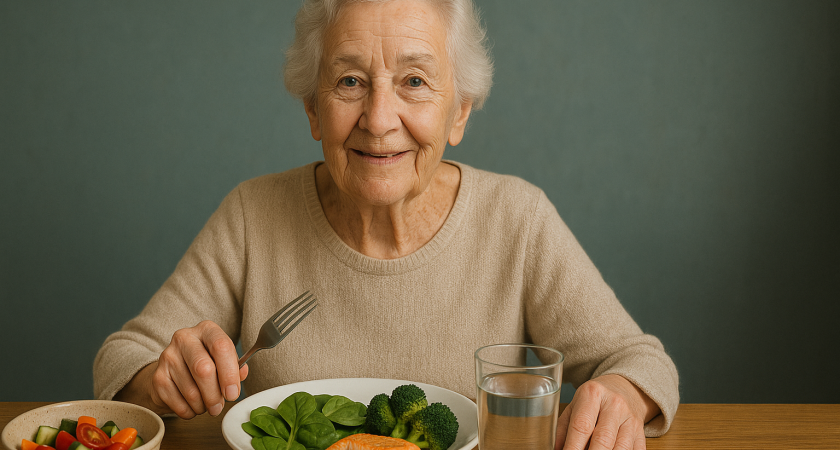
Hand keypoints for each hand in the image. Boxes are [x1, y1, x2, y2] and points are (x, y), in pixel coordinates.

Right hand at [115, 320, 247, 418]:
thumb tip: (241, 374)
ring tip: (207, 406)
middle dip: (214, 395)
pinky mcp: (158, 377)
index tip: (233, 393)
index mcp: (206, 330)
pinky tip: (193, 406)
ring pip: (191, 391)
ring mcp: (168, 357)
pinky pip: (178, 403)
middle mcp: (184, 338)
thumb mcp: (223, 359)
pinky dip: (190, 411)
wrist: (172, 371)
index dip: (229, 373)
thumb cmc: (205, 363)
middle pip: (203, 369)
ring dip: (203, 406)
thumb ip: (235, 366)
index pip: (221, 346)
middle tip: (219, 407)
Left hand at [555, 374, 658, 449]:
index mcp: (592, 394)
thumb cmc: (594, 400)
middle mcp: (614, 404)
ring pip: (620, 449)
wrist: (624, 389)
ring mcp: (631, 419)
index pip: (581, 426)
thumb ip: (563, 430)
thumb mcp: (575, 406)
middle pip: (602, 440)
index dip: (572, 447)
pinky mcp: (641, 432)